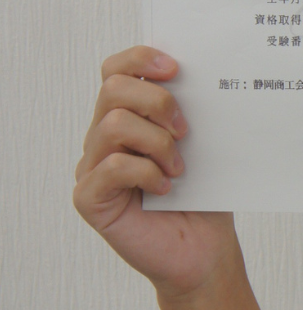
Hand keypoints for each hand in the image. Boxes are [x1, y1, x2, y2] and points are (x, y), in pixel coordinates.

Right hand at [73, 46, 240, 300]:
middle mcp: (103, 138)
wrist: (204, 251)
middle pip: (113, 88)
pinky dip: (147, 172)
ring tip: (179, 167)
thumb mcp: (203, 145)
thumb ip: (191, 111)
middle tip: (186, 130)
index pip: (116, 69)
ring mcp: (92, 168)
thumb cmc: (203, 198)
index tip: (177, 67)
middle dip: (157, 100)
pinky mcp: (90, 198)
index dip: (141, 58)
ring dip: (157, 142)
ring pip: (113, 124)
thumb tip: (206, 73)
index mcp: (128, 117)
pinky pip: (112, 167)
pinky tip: (167, 188)